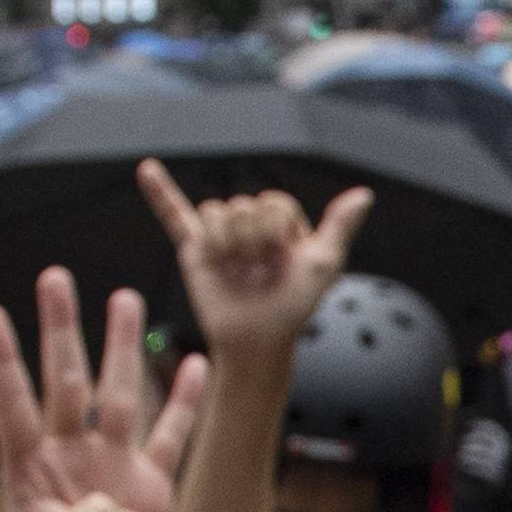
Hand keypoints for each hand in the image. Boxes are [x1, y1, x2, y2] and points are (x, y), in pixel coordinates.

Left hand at [0, 264, 205, 511]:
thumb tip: (118, 498)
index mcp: (28, 475)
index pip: (12, 405)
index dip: (4, 361)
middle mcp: (68, 461)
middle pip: (65, 381)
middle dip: (61, 329)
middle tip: (55, 277)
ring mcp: (111, 471)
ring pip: (117, 396)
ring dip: (119, 346)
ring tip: (125, 297)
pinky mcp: (153, 491)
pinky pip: (170, 439)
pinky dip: (183, 403)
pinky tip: (191, 365)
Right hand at [140, 165, 369, 373]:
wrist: (257, 341)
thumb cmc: (293, 307)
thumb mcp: (323, 265)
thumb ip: (340, 226)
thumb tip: (364, 195)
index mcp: (280, 223)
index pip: (274, 202)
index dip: (278, 230)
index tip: (284, 258)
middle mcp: (250, 224)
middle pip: (244, 205)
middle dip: (254, 239)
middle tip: (258, 270)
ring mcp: (220, 234)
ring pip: (217, 212)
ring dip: (228, 243)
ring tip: (236, 269)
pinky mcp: (195, 248)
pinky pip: (174, 214)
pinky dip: (160, 192)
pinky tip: (147, 170)